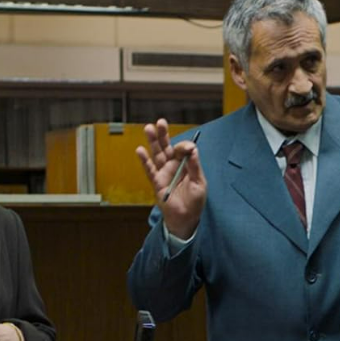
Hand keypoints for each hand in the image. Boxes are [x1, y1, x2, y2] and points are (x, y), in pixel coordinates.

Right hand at [134, 117, 205, 238]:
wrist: (186, 218)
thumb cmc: (195, 202)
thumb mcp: (199, 183)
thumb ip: (195, 166)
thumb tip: (193, 149)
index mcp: (186, 164)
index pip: (183, 149)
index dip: (184, 146)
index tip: (188, 148)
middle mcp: (174, 166)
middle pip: (167, 147)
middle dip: (163, 134)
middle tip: (160, 122)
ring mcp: (164, 173)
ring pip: (157, 154)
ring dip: (153, 142)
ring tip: (148, 128)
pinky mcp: (156, 182)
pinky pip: (149, 169)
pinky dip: (144, 160)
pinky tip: (140, 150)